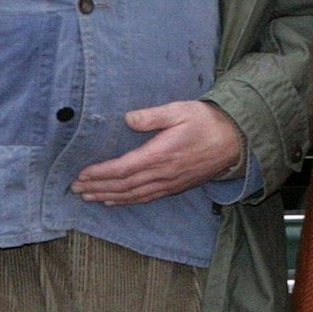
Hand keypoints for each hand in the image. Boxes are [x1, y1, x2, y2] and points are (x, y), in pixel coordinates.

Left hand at [71, 100, 244, 205]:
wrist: (236, 141)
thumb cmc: (208, 122)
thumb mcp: (181, 110)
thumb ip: (153, 116)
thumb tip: (128, 119)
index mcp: (160, 155)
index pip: (122, 169)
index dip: (99, 174)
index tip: (81, 174)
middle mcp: (163, 174)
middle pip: (123, 186)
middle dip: (97, 187)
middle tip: (76, 188)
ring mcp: (170, 184)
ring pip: (133, 195)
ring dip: (109, 197)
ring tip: (89, 197)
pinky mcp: (176, 187)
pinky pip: (147, 198)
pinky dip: (128, 201)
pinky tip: (116, 201)